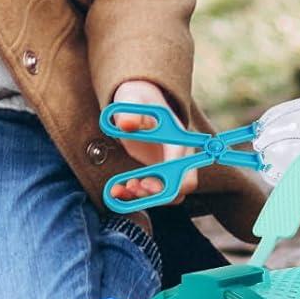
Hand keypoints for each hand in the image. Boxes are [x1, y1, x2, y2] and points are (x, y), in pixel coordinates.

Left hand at [105, 79, 199, 207]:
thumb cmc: (136, 100)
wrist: (136, 102)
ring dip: (147, 198)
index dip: (167, 178)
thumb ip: (130, 113)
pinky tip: (116, 190)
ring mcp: (170, 166)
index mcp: (177, 137)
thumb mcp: (131, 101)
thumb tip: (126, 124)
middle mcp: (180, 154)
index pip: (183, 164)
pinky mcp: (159, 174)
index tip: (144, 181)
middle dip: (159, 193)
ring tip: (123, 189)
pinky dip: (136, 197)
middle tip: (134, 186)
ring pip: (170, 194)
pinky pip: (155, 194)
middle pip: (182, 185)